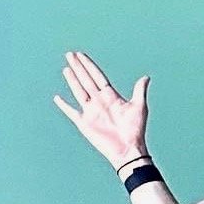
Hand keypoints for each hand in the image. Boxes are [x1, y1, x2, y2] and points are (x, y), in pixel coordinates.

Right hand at [53, 51, 150, 170]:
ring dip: (72, 80)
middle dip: (78, 67)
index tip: (81, 55)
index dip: (89, 65)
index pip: (97, 76)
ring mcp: (91, 111)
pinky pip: (71, 112)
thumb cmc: (135, 129)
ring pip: (78, 91)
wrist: (128, 149)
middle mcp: (99, 101)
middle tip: (70, 54)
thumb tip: (146, 77)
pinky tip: (57, 98)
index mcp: (111, 96)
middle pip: (86, 80)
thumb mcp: (139, 107)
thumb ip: (139, 91)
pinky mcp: (84, 123)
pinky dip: (64, 106)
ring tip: (66, 68)